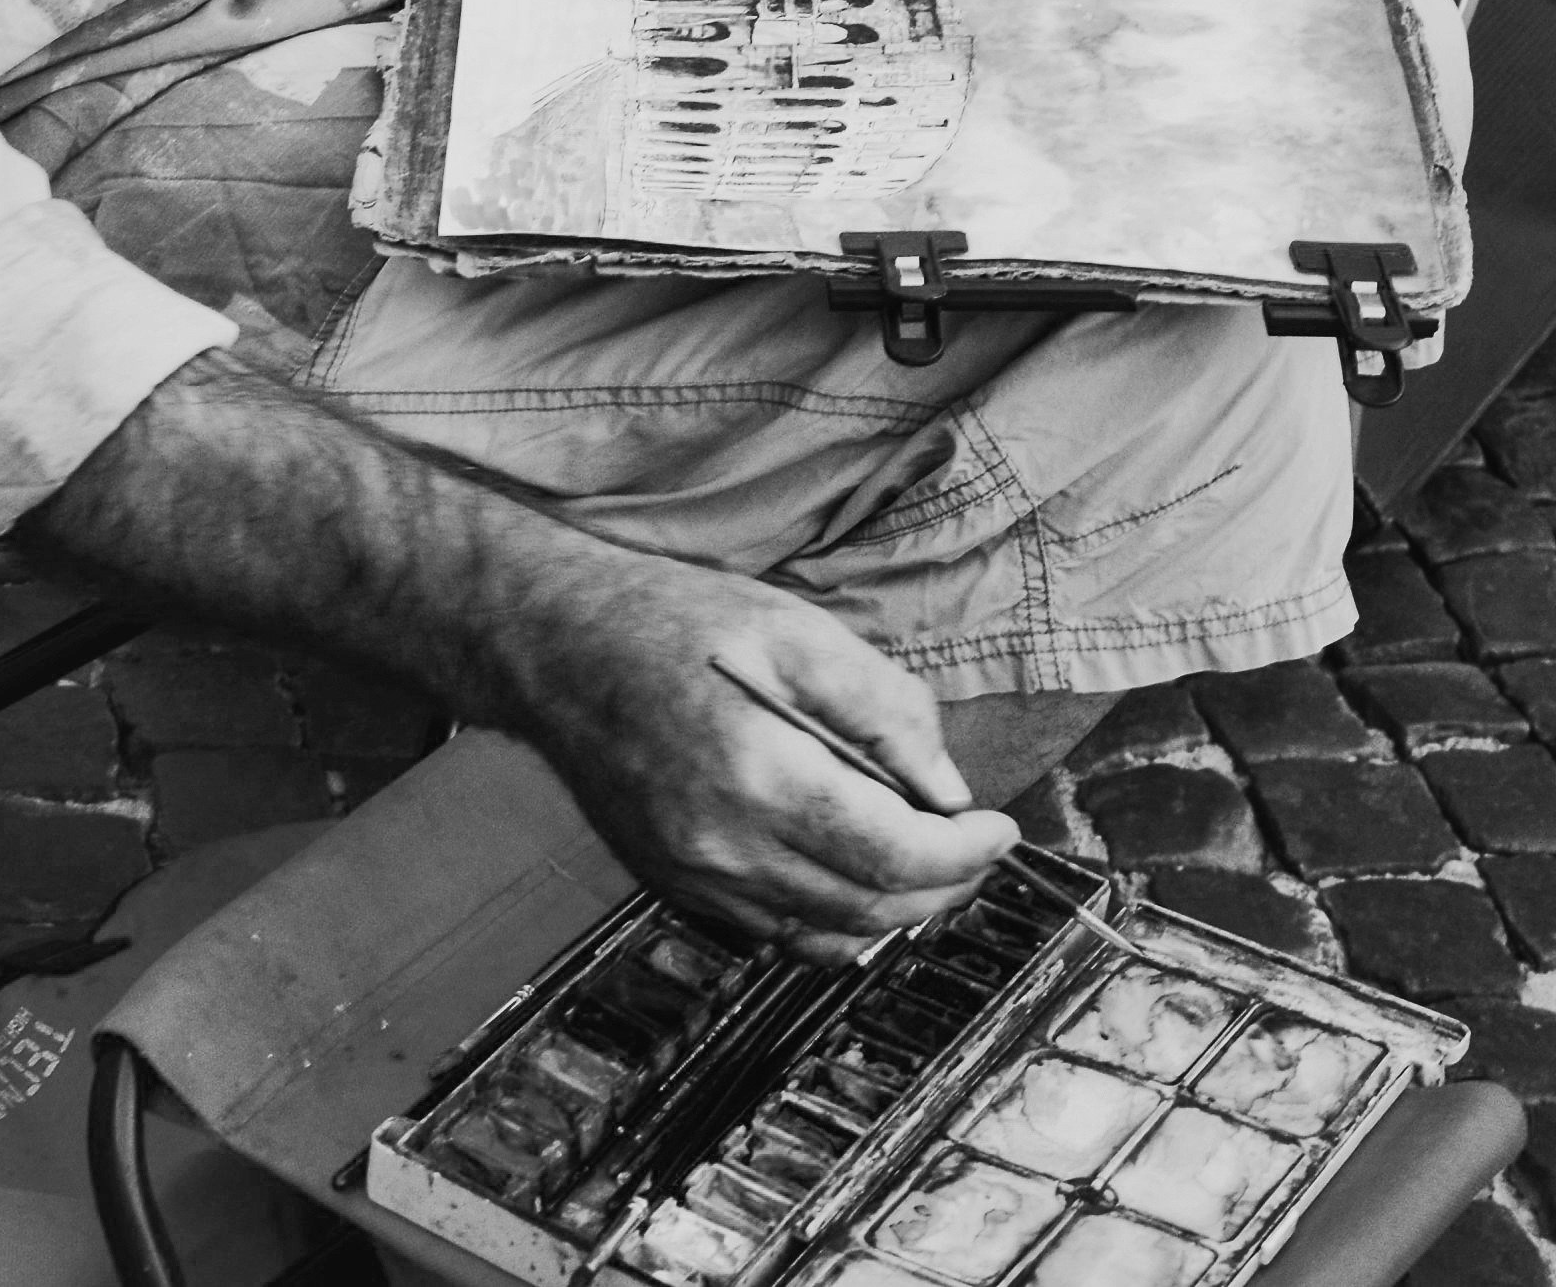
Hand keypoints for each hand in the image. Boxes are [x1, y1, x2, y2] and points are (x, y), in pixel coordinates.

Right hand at [497, 552, 1016, 958]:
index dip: (962, 854)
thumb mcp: (791, 629)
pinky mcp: (675, 887)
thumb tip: (946, 786)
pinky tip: (858, 876)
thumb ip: (880, 707)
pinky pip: (776, 935)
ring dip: (895, 910)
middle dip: (943, 885)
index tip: (1001, 828)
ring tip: (932, 862)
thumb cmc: (670, 621)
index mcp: (756, 776)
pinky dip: (835, 921)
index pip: (890, 854)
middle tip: (977, 846)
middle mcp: (721, 848)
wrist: (555, 646)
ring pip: (827, 934)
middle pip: (868, 906)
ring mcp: (693, 879)